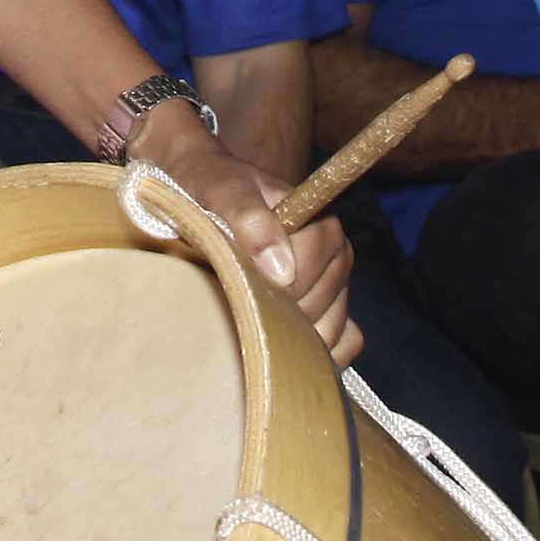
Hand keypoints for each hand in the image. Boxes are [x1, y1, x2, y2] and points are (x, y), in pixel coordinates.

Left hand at [147, 111, 359, 359]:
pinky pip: (345, 342)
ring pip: (333, 327)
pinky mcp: (327, 311)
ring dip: (295, 337)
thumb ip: (250, 220)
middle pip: (324, 301)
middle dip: (281, 310)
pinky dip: (321, 354)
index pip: (315, 262)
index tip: (243, 281)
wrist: (194, 187)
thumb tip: (282, 271)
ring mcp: (332, 286)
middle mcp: (333, 255)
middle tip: (239, 303)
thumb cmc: (210, 186)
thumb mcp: (222, 190)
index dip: (278, 279)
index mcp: (319, 222)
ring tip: (252, 323)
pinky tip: (283, 351)